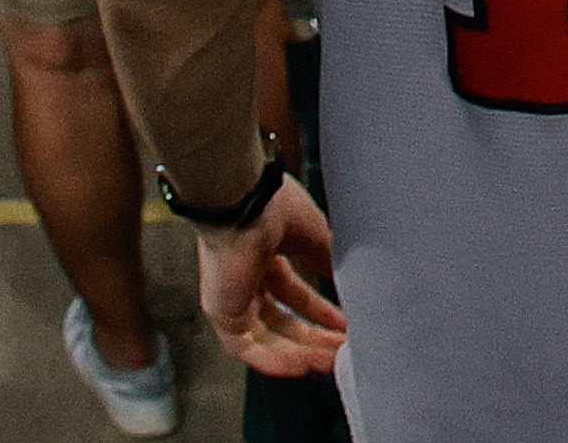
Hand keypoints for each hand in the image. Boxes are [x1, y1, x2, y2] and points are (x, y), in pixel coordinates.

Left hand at [194, 175, 347, 379]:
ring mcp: (232, 297)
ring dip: (299, 353)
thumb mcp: (314, 236)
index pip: (293, 295)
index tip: (344, 326)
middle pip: (282, 321)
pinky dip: (274, 360)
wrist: (245, 202)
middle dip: (314, 338)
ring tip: (329, 363)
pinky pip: (247, 348)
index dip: (320, 313)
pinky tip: (302, 366)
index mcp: (264, 256)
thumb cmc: (274, 206)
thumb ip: (325, 261)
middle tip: (341, 352)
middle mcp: (246, 279)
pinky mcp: (222, 312)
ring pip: (267, 338)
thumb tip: (345, 278)